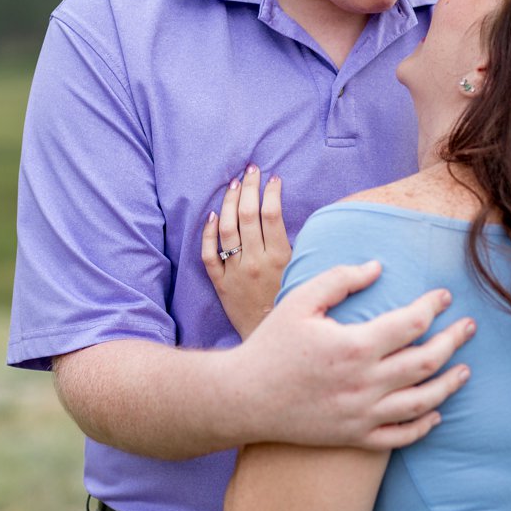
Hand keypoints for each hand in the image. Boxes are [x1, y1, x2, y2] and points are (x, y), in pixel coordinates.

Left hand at [200, 164, 289, 337]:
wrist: (272, 340)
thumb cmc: (292, 305)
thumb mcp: (303, 275)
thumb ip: (298, 250)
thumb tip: (298, 221)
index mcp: (279, 258)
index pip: (272, 215)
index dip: (271, 192)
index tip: (274, 178)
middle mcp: (255, 262)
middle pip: (248, 215)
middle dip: (250, 188)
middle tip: (251, 170)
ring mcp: (234, 271)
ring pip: (227, 229)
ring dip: (230, 202)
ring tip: (234, 184)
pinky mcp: (220, 283)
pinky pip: (209, 254)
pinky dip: (208, 233)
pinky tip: (213, 215)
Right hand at [225, 259, 477, 449]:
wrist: (242, 398)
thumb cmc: (271, 345)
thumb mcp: (300, 300)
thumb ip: (341, 279)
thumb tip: (379, 267)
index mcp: (354, 345)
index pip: (411, 322)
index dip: (434, 306)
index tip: (444, 296)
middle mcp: (364, 383)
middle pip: (427, 361)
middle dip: (454, 340)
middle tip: (469, 327)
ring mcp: (362, 414)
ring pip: (422, 402)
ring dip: (449, 385)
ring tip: (465, 370)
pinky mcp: (354, 437)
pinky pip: (400, 437)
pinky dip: (423, 426)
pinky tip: (436, 413)